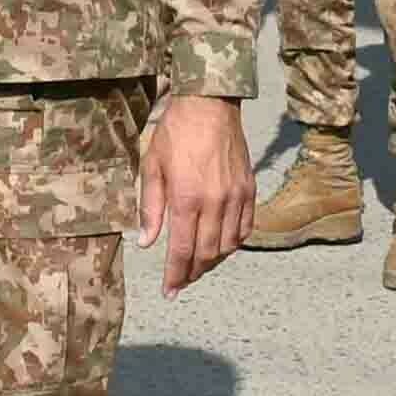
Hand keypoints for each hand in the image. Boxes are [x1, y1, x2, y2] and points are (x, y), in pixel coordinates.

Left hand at [137, 94, 253, 296]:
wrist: (209, 104)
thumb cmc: (175, 132)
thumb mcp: (152, 166)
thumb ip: (150, 207)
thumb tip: (147, 241)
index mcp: (186, 198)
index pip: (182, 250)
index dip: (175, 275)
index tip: (169, 291)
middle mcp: (214, 202)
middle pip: (207, 253)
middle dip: (193, 273)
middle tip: (181, 283)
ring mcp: (235, 197)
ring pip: (228, 245)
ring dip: (213, 262)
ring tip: (198, 267)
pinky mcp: (249, 189)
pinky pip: (245, 228)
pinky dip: (233, 243)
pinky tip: (221, 246)